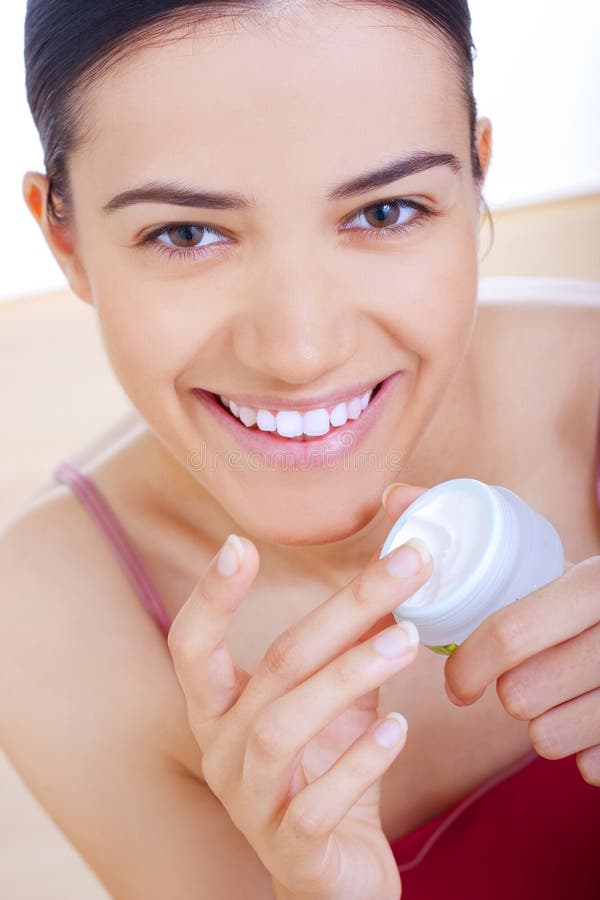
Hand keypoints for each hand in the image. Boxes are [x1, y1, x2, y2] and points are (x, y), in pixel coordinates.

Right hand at [166, 486, 432, 899]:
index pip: (193, 645)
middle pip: (276, 666)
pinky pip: (317, 802)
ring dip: (350, 676)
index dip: (212, 596)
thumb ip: (351, 646)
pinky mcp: (291, 847)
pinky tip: (399, 728)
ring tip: (408, 640)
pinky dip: (360, 761)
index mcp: (219, 708)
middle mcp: (222, 749)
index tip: (238, 543)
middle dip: (343, 610)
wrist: (332, 878)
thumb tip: (393, 573)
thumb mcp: (336, 702)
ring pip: (284, 727)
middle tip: (405, 567)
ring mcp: (250, 801)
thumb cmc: (326, 771)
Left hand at [443, 551, 599, 786]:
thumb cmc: (582, 599)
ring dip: (540, 723)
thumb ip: (469, 532)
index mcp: (591, 583)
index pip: (510, 633)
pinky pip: (591, 767)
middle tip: (516, 680)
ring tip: (554, 695)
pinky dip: (581, 752)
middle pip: (523, 693)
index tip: (455, 683)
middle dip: (506, 692)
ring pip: (550, 736)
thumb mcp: (543, 559)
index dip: (469, 664)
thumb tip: (393, 496)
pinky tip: (587, 720)